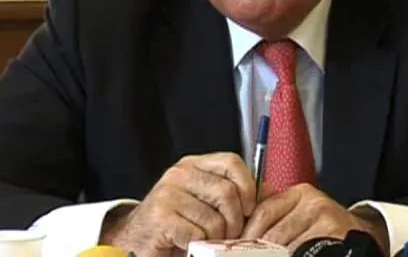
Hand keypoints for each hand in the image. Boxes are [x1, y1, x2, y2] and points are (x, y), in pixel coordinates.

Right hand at [100, 152, 256, 256]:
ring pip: (215, 218)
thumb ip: (235, 195)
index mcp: (193, 165)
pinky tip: (191, 245)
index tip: (250, 208)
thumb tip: (271, 192)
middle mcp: (180, 174)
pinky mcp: (161, 217)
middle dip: (235, 221)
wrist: (135, 241)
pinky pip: (198, 234)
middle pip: (227, 192)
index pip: (231, 161)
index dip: (248, 186)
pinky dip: (199, 246)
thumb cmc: (175, 223)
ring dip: (217, 238)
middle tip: (230, 234)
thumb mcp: (206, 202)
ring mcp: (168, 194)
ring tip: (208, 241)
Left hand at [241, 184, 388, 254]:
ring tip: (263, 256)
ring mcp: (325, 219)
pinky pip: (300, 251)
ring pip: (284, 246)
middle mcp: (312, 202)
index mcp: (299, 194)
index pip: (263, 211)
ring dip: (270, 254)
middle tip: (244, 254)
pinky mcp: (333, 233)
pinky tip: (285, 255)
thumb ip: (275, 212)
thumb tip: (240, 223)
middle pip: (272, 232)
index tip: (233, 246)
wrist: (360, 236)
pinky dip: (290, 254)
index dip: (246, 233)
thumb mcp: (300, 212)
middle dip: (255, 250)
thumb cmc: (323, 227)